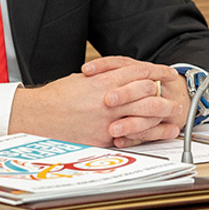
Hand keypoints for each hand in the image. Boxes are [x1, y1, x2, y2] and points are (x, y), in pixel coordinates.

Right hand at [8, 57, 187, 146]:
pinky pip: (134, 135)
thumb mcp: (80, 81)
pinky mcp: (103, 137)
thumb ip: (103, 79)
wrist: (36, 117)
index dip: (156, 72)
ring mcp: (107, 119)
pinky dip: (150, 132)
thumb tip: (122, 78)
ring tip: (171, 112)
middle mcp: (106, 99)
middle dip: (163, 92)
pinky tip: (159, 131)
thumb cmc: (54, 99)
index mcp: (100, 81)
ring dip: (161, 113)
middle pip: (147, 92)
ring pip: (145, 114)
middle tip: (172, 93)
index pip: (138, 72)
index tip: (166, 73)